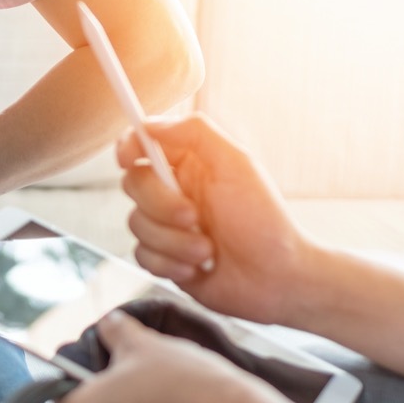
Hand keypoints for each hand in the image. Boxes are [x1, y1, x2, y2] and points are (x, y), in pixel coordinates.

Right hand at [118, 114, 315, 325]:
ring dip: (174, 241)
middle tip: (195, 217)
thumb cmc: (264, 222)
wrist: (275, 279)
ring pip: (136, 224)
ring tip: (207, 250)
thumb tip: (150, 123)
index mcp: (190, 163)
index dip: (128, 148)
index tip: (128, 158)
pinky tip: (197, 268)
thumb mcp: (236, 165)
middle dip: (161, 205)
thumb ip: (195, 133)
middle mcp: (175, 191)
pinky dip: (170, 263)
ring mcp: (167, 225)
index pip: (143, 144)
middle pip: (133, 184)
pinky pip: (142, 256)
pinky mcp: (165, 257)